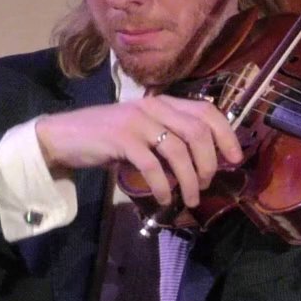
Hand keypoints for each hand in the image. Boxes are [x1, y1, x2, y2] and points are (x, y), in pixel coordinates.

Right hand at [34, 96, 242, 206]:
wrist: (65, 136)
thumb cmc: (108, 137)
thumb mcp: (143, 131)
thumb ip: (170, 136)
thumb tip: (204, 161)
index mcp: (163, 102)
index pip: (206, 110)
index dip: (226, 134)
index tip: (235, 158)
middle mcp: (153, 106)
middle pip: (197, 131)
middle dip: (209, 162)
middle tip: (207, 183)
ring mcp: (137, 121)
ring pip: (178, 150)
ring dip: (189, 179)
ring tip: (190, 197)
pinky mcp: (121, 139)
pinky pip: (153, 165)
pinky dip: (163, 185)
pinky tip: (164, 198)